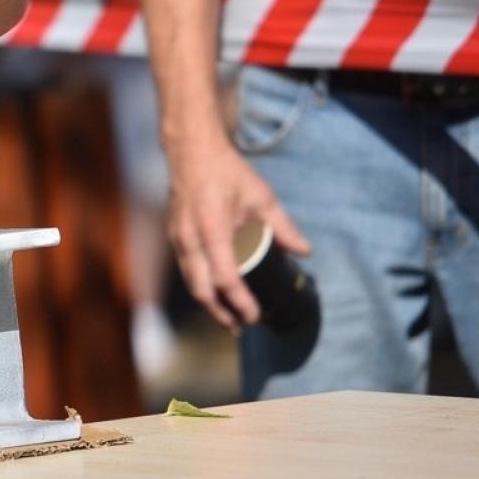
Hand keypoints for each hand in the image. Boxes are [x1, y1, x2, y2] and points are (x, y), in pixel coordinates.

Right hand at [166, 134, 310, 331]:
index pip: (225, 278)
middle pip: (201, 290)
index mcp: (212, 230)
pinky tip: (214, 291)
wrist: (190, 150)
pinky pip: (187, 270)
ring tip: (228, 316)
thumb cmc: (226, 171)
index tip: (254, 317)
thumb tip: (304, 252)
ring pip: (190, 282)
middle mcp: (189, 239)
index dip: (239, 302)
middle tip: (240, 327)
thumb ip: (283, 227)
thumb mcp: (260, 196)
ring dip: (209, 303)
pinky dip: (201, 285)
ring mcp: (177, 238)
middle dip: (220, 313)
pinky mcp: (174, 236)